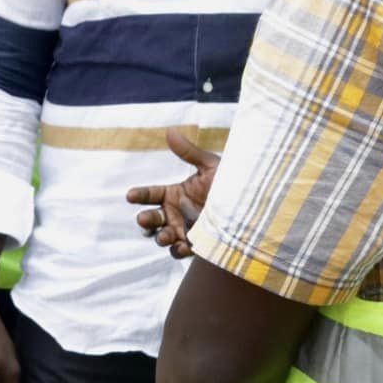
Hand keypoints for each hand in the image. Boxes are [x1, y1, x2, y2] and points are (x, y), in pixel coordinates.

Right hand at [127, 129, 220, 258]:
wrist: (251, 204)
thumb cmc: (230, 182)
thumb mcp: (210, 166)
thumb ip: (188, 152)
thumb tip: (169, 131)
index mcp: (175, 194)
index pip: (150, 195)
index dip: (139, 195)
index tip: (130, 195)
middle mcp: (175, 213)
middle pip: (152, 219)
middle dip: (146, 220)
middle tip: (144, 219)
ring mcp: (184, 230)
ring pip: (162, 237)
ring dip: (160, 237)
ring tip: (164, 236)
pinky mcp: (195, 245)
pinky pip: (180, 251)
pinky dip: (178, 250)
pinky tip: (182, 245)